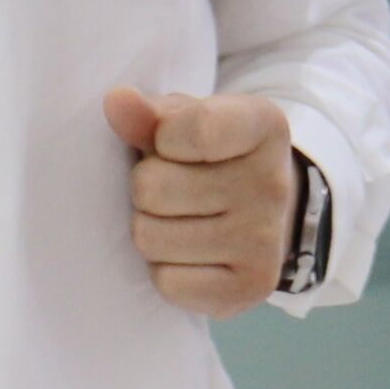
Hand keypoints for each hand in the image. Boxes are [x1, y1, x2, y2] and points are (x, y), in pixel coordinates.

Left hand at [103, 87, 299, 317]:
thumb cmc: (209, 159)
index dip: (161, 138)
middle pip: (153, 187)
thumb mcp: (185, 122)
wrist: (262, 215)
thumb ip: (149, 114)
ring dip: (150, 230)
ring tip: (176, 221)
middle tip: (170, 190)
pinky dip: (166, 271)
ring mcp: (266, 241)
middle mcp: (273, 183)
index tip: (170, 143)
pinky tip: (189, 255)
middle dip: (145, 188)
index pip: (195, 128)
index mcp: (265, 126)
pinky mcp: (252, 287)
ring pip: (151, 238)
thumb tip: (116, 101)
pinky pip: (168, 283)